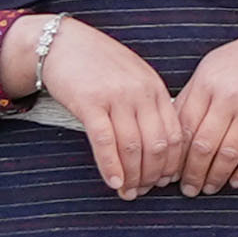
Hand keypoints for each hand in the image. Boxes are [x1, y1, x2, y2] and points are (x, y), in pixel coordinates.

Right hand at [34, 17, 190, 193]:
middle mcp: (140, 92)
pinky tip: (113, 183)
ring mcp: (116, 96)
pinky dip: (111, 167)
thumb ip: (147, 105)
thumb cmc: (98, 64)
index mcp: (155, 87)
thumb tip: (158, 147)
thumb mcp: (133, 79)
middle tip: (145, 192)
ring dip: (133, 176)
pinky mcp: (89, 102)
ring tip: (129, 194)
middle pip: (156, 145)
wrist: (62, 42)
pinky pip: (105, 141)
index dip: (172, 163)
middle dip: (153, 175)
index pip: (175, 134)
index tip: (165, 181)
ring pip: (133, 147)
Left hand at [164, 24, 237, 192]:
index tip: (171, 173)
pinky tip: (236, 181)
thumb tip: (171, 136)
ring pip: (230, 153)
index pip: (184, 128)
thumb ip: (190, 98)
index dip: (175, 156)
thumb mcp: (210, 69)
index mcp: (206, 83)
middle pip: (204, 145)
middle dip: (193, 174)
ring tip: (209, 188)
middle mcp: (228, 96)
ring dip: (216, 177)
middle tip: (189, 189)